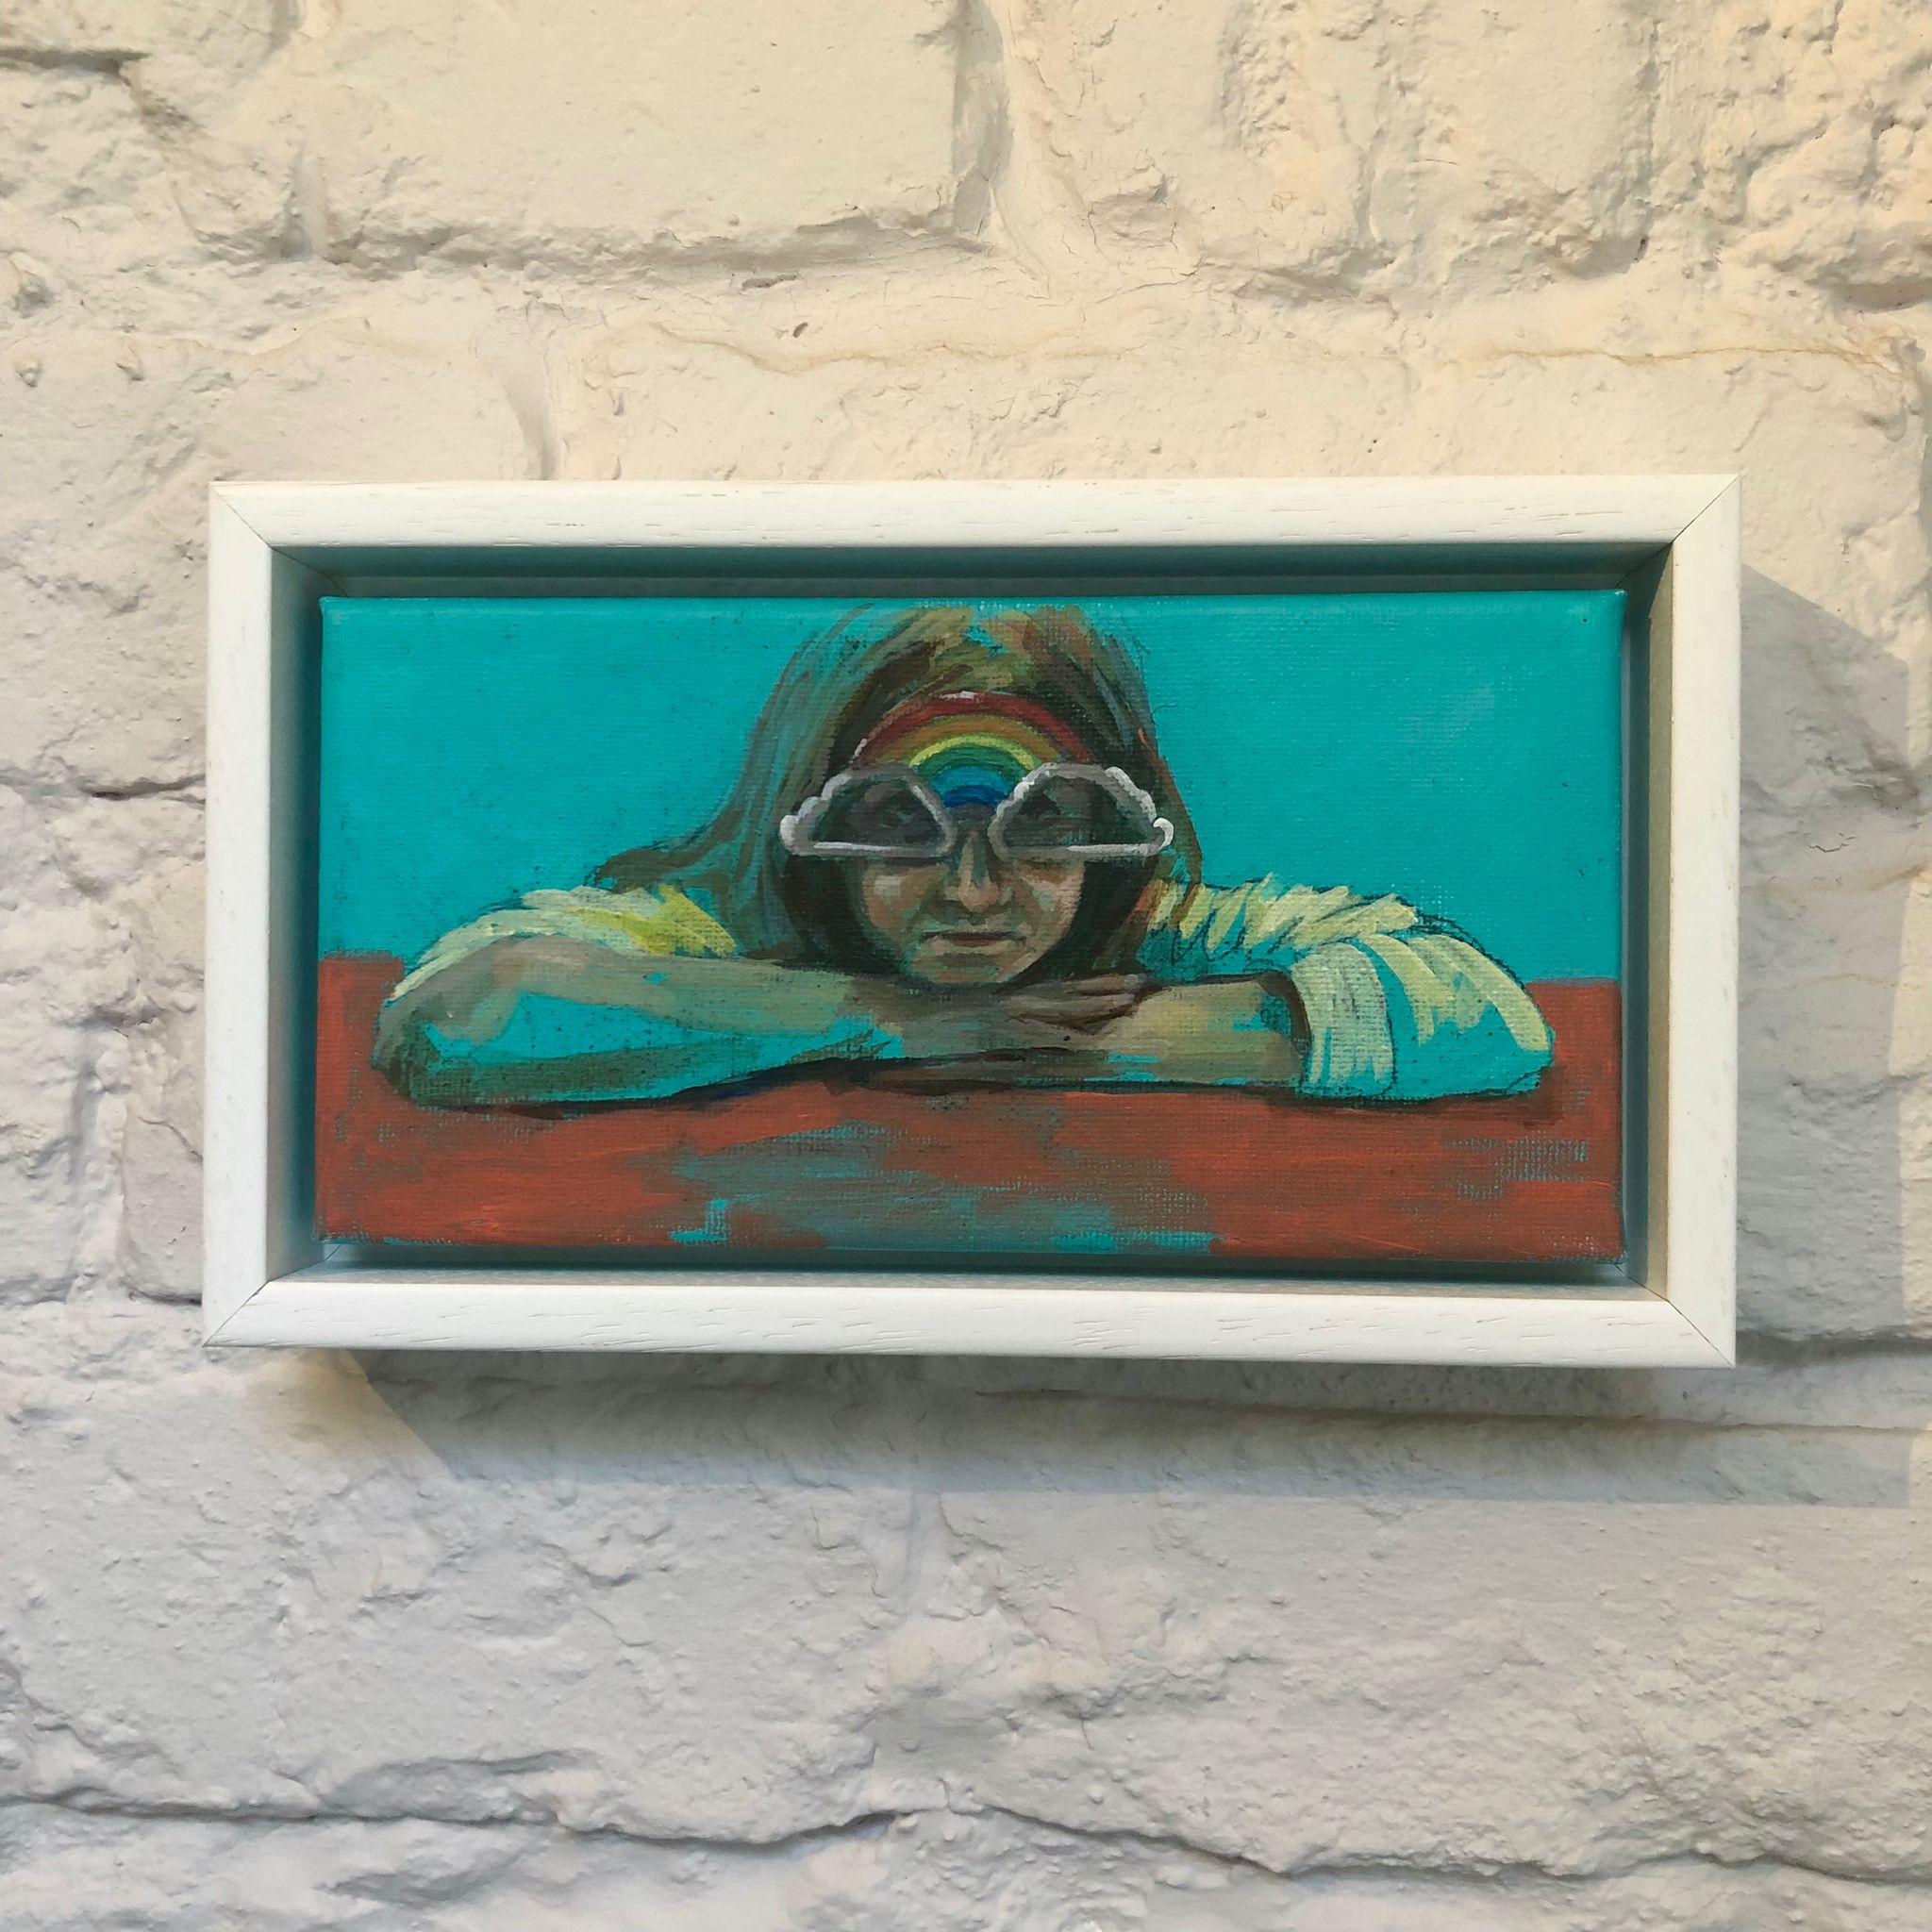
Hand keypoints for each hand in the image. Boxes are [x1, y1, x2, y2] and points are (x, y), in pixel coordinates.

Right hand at [862, 973, 1153, 1061]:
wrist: (896, 1017)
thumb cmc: (927, 1029)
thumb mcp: (971, 1034)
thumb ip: (999, 1042)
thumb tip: (1023, 1055)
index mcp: (1008, 999)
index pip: (1060, 989)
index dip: (1093, 985)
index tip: (1124, 981)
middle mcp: (1011, 1001)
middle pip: (1069, 992)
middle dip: (1106, 988)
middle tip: (1143, 983)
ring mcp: (1004, 1013)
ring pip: (1060, 1007)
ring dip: (1094, 1005)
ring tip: (1128, 1003)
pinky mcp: (994, 1029)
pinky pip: (1035, 1033)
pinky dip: (1062, 1035)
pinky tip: (1087, 1039)